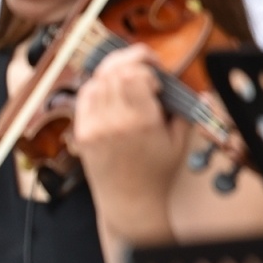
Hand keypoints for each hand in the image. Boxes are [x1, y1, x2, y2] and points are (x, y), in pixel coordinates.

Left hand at [70, 45, 183, 242]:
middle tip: (144, 68)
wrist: (129, 199)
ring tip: (127, 79)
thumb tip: (179, 84)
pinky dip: (97, 87)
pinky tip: (110, 91)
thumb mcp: (180, 140)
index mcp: (141, 122)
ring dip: (113, 74)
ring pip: (96, 81)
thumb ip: (182, 109)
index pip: (132, 75)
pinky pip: (83, 97)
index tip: (156, 79)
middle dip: (130, 63)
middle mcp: (113, 122)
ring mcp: (93, 126)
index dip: (144, 67)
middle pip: (113, 73)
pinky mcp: (80, 132)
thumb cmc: (158, 171)